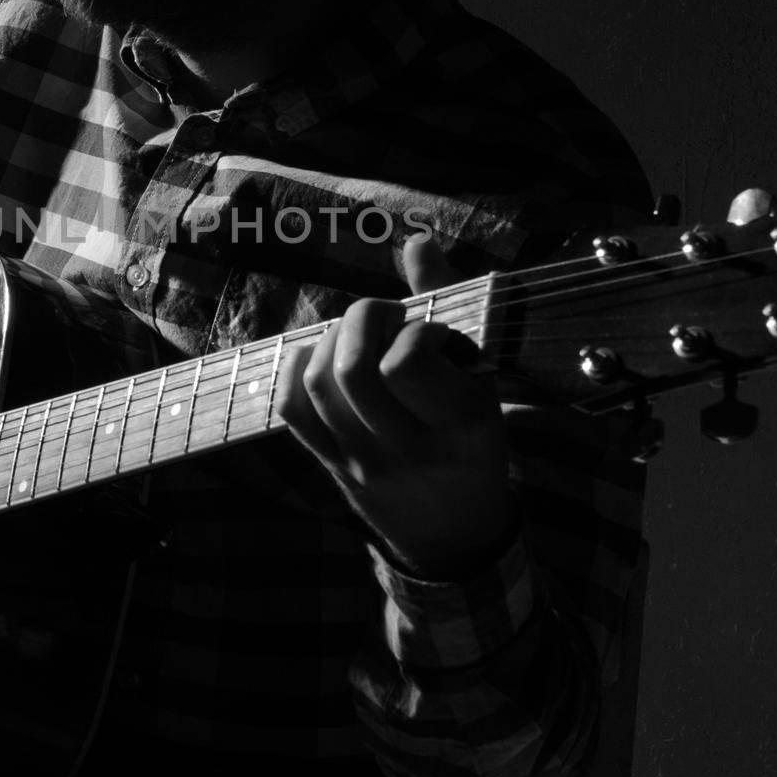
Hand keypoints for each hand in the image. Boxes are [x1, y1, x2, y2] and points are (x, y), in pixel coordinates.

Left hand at [275, 234, 512, 579]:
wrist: (454, 535)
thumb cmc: (473, 444)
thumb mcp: (483, 384)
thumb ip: (448, 306)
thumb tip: (416, 241)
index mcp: (460, 425)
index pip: (407, 364)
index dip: (412, 331)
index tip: (428, 332)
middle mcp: (406, 448)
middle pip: (352, 370)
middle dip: (362, 319)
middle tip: (383, 316)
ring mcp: (361, 462)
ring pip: (319, 384)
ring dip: (332, 339)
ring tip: (358, 335)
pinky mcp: (330, 466)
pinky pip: (293, 409)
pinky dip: (298, 367)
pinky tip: (322, 354)